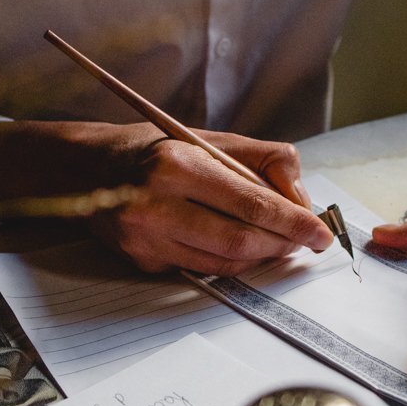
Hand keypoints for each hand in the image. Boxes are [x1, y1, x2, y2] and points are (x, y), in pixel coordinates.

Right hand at [0, 120, 331, 275]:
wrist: (87, 169)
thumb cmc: (155, 148)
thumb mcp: (210, 138)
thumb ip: (263, 161)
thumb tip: (301, 200)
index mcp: (177, 165)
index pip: (251, 203)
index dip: (292, 222)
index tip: (319, 232)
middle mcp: (157, 204)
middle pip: (239, 242)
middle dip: (281, 246)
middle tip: (305, 243)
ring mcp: (146, 239)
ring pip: (223, 263)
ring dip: (260, 257)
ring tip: (280, 244)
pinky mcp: (141, 261)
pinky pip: (200, 267)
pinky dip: (228, 261)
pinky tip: (239, 246)